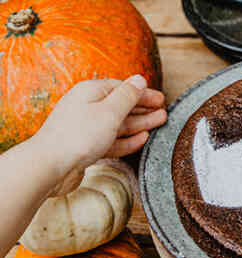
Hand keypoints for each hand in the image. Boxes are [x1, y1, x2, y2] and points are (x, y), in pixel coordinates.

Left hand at [34, 75, 165, 177]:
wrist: (50, 165)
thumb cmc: (78, 136)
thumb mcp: (110, 111)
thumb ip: (128, 96)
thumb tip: (139, 80)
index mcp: (91, 92)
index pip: (123, 88)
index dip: (144, 93)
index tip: (161, 99)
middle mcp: (88, 107)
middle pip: (122, 105)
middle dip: (144, 108)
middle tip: (164, 112)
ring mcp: (87, 128)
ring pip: (119, 124)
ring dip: (140, 123)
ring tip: (159, 123)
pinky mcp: (87, 147)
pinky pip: (112, 140)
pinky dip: (128, 140)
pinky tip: (142, 139)